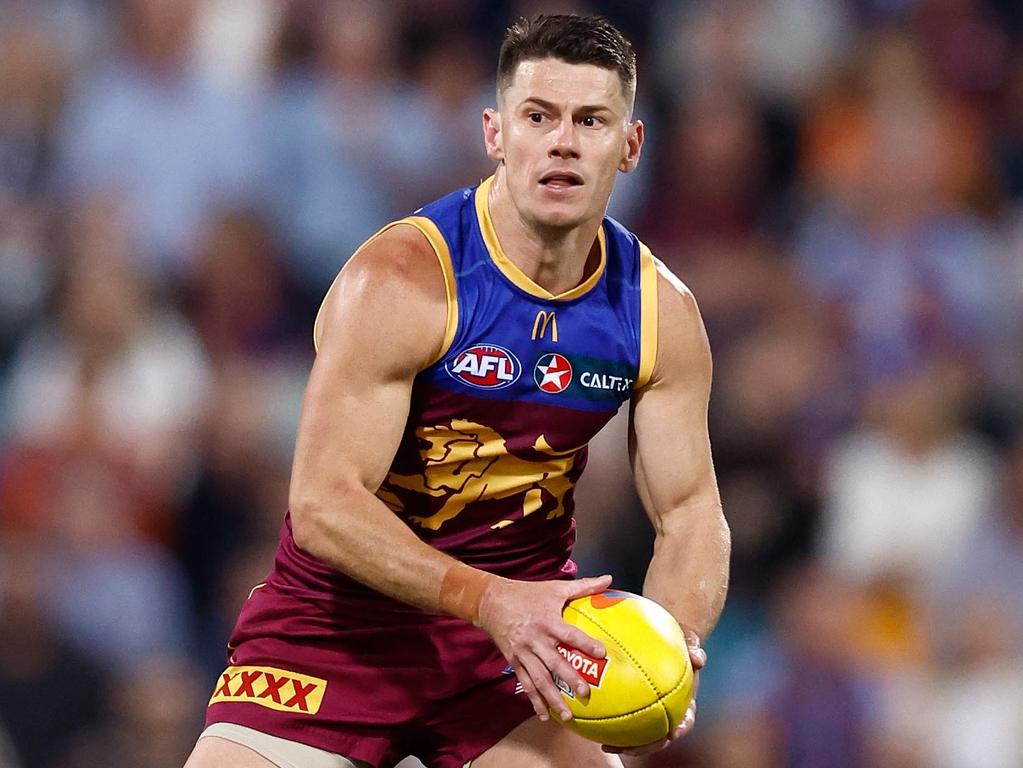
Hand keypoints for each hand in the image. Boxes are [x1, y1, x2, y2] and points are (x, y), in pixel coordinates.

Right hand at [477, 574, 612, 721]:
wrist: (491, 601)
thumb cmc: (528, 594)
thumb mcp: (555, 588)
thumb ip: (583, 586)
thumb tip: (609, 579)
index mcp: (547, 621)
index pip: (569, 634)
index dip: (585, 643)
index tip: (602, 652)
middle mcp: (535, 640)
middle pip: (554, 662)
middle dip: (570, 679)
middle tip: (585, 693)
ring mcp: (523, 653)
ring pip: (539, 679)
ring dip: (552, 697)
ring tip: (567, 714)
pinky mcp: (514, 661)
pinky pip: (525, 682)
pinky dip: (534, 700)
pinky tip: (544, 714)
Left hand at [602, 629, 705, 755]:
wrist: (667, 638)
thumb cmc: (679, 641)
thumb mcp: (689, 641)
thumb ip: (694, 649)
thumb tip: (699, 658)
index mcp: (684, 702)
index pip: (686, 720)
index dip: (681, 729)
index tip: (673, 734)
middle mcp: (668, 712)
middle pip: (659, 737)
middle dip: (645, 746)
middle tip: (628, 748)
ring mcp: (651, 712)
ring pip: (639, 735)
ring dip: (625, 744)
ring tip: (606, 746)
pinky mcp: (634, 706)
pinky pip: (623, 718)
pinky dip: (611, 724)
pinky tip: (594, 725)